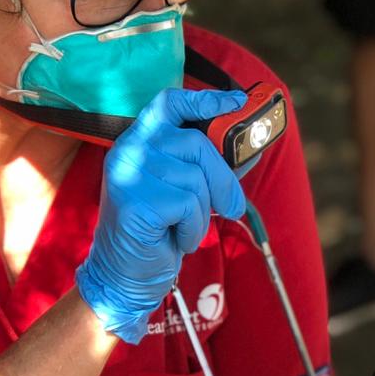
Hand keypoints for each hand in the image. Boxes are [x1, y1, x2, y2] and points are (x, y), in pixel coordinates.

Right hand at [75, 88, 247, 342]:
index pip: (169, 104)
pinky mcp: (135, 200)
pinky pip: (189, 205)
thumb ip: (206, 167)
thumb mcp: (181, 191)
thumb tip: (249, 149)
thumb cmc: (156, 232)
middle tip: (231, 207)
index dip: (205, 99)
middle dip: (223, 179)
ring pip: (196, 178)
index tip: (236, 102)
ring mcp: (128, 174)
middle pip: (196, 144)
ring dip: (203, 211)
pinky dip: (193, 228)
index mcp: (138, 141)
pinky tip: (176, 238)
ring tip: (184, 228)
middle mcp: (128, 151)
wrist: (124, 276)